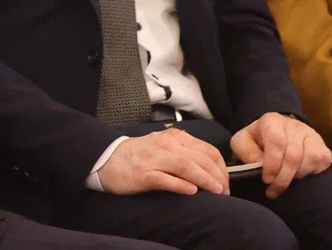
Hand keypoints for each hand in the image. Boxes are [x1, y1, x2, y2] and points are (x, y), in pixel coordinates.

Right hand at [96, 128, 229, 195]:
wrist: (106, 159)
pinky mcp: (143, 174)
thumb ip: (186, 154)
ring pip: (187, 166)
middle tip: (224, 192)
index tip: (225, 182)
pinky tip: (191, 191)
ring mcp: (154, 159)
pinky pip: (166, 179)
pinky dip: (181, 185)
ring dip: (206, 180)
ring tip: (216, 192)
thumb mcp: (164, 148)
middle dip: (218, 177)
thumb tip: (212, 170)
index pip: (208, 150)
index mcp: (174, 138)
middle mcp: (166, 145)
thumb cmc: (138, 156)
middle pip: (201, 159)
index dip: (222, 168)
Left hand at [231, 113, 331, 198]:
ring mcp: (311, 135)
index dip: (272, 164)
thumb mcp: (242, 143)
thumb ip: (246, 151)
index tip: (266, 179)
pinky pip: (321, 162)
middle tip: (274, 188)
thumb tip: (260, 164)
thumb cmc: (257, 141)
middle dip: (283, 177)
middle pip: (293, 155)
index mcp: (272, 121)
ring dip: (296, 175)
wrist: (275, 135)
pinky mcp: (323, 147)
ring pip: (309, 159)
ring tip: (285, 180)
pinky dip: (310, 173)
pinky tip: (298, 174)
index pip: (276, 142)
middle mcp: (294, 125)